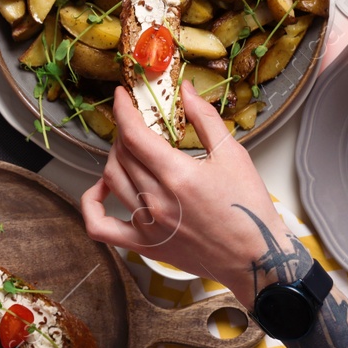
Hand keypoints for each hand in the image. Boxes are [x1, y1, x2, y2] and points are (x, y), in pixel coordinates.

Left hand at [81, 84, 293, 302]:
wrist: (255, 258)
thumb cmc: (248, 208)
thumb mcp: (233, 154)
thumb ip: (205, 118)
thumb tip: (185, 90)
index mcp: (178, 175)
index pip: (133, 134)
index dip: (122, 110)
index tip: (121, 97)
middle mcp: (157, 200)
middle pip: (121, 154)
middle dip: (125, 131)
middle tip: (137, 123)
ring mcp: (148, 225)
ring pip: (111, 179)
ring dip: (115, 157)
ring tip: (129, 149)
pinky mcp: (145, 244)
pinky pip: (101, 226)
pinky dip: (92, 205)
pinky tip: (101, 188)